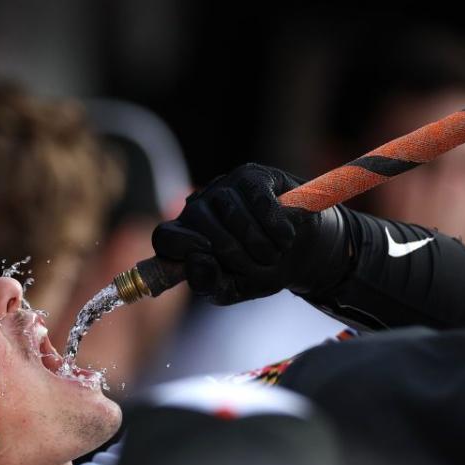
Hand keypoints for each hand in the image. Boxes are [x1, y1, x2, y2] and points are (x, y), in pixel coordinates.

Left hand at [152, 163, 351, 303]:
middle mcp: (200, 206)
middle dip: (236, 256)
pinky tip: (285, 236)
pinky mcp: (253, 176)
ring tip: (274, 253)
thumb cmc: (259, 270)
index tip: (208, 259)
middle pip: (202, 227)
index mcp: (186, 236)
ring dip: (261, 245)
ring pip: (234, 215)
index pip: (164, 237)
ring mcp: (224, 187)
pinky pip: (261, 202)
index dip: (182, 248)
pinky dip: (277, 227)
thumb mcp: (234, 288)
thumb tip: (196, 261)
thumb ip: (209, 283)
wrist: (299, 252)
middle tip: (259, 266)